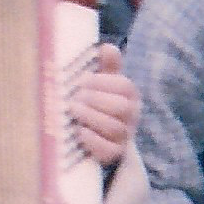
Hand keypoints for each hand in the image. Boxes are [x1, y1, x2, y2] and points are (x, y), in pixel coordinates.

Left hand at [67, 46, 138, 168]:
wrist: (98, 140)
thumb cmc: (97, 106)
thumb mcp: (102, 85)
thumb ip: (106, 67)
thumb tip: (107, 47)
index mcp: (129, 97)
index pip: (125, 87)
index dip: (103, 82)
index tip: (82, 80)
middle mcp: (131, 117)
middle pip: (122, 108)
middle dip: (96, 99)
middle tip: (74, 97)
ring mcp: (124, 137)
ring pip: (115, 128)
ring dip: (91, 117)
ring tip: (72, 110)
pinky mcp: (114, 156)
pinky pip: (109, 151)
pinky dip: (93, 141)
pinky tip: (79, 132)